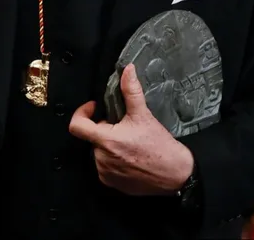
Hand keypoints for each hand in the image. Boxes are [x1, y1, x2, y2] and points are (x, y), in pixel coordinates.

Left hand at [68, 64, 194, 195]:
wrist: (177, 174)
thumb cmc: (160, 145)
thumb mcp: (143, 115)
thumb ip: (131, 91)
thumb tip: (127, 69)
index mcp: (106, 141)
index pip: (76, 126)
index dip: (82, 113)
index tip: (94, 108)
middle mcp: (101, 159)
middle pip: (92, 137)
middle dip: (104, 129)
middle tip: (123, 127)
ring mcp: (106, 174)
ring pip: (98, 152)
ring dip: (108, 145)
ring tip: (128, 142)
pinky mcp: (112, 184)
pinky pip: (104, 168)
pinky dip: (112, 160)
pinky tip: (129, 157)